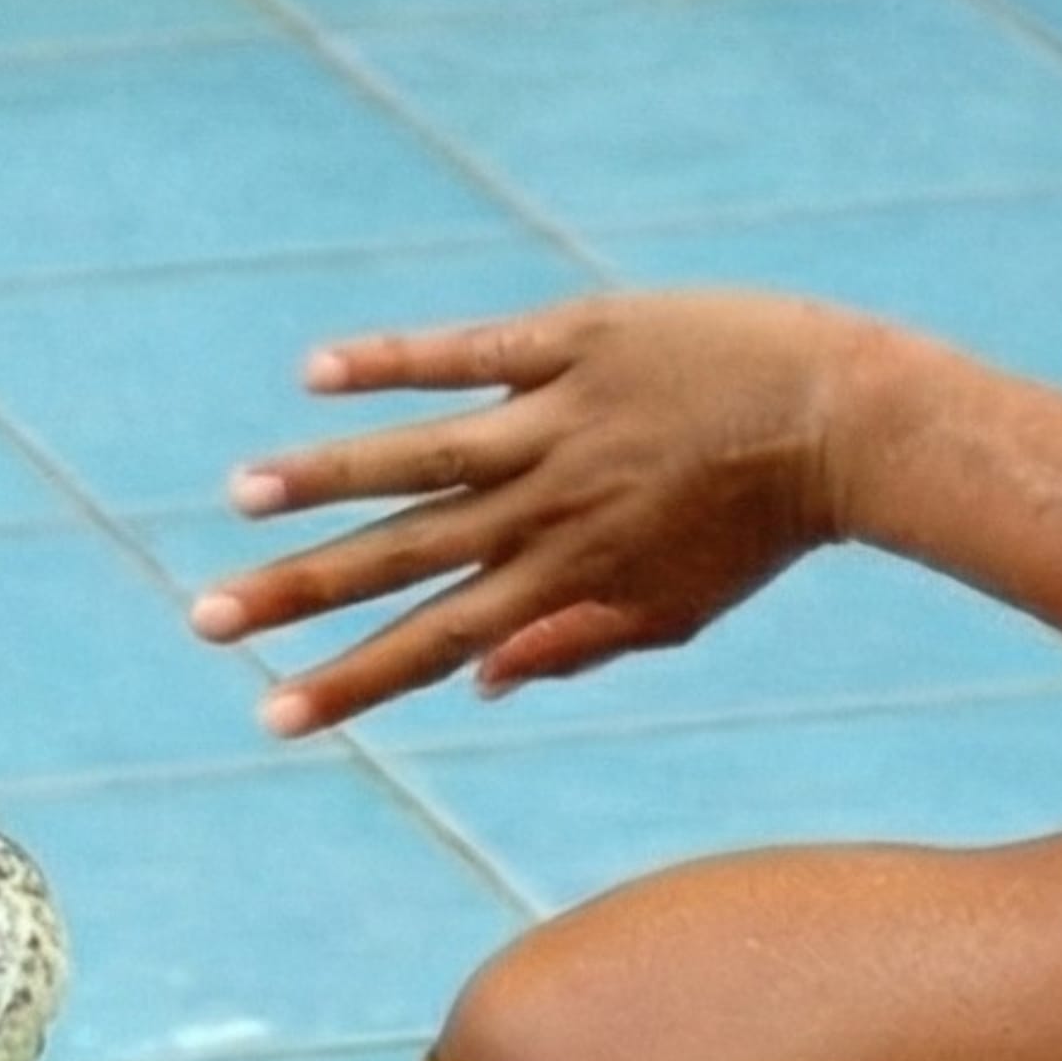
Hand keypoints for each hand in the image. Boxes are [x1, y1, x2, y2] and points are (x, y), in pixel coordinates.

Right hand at [189, 291, 897, 735]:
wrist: (854, 421)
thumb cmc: (763, 526)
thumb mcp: (676, 611)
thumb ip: (572, 647)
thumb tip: (476, 685)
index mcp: (563, 579)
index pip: (432, 644)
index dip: (348, 682)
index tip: (269, 716)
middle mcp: (548, 508)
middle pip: (401, 557)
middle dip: (299, 594)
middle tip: (207, 620)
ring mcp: (560, 421)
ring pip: (420, 454)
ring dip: (326, 477)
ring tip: (244, 494)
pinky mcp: (581, 343)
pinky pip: (472, 352)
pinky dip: (393, 363)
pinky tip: (317, 373)